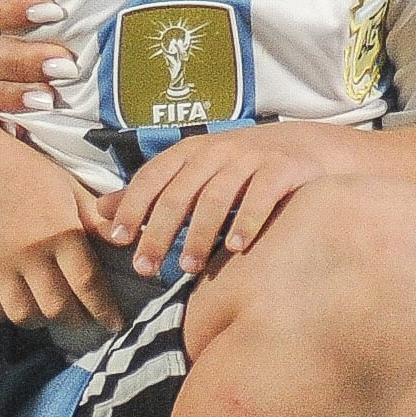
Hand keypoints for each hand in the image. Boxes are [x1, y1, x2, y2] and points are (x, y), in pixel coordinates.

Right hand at [0, 111, 125, 327]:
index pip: (88, 284)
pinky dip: (5, 315)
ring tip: (50, 311)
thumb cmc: (23, 171)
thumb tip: (131, 242)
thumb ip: (96, 220)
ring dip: (41, 319)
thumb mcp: (67, 187)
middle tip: (83, 317)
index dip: (104, 310)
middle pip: (57, 307)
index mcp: (60, 232)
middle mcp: (29, 255)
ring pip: (24, 315)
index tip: (114, 324)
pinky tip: (16, 305)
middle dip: (75, 318)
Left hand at [103, 121, 367, 280]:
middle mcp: (219, 150)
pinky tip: (236, 247)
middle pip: (181, 191)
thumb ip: (152, 192)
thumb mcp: (196, 173)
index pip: (153, 176)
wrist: (312, 149)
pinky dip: (247, 220)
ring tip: (189, 267)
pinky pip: (261, 194)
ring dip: (200, 233)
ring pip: (217, 195)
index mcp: (192, 150)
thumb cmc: (244, 168)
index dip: (134, 206)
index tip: (118, 240)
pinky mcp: (284, 167)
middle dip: (160, 231)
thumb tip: (103, 210)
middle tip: (147, 268)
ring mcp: (253, 156)